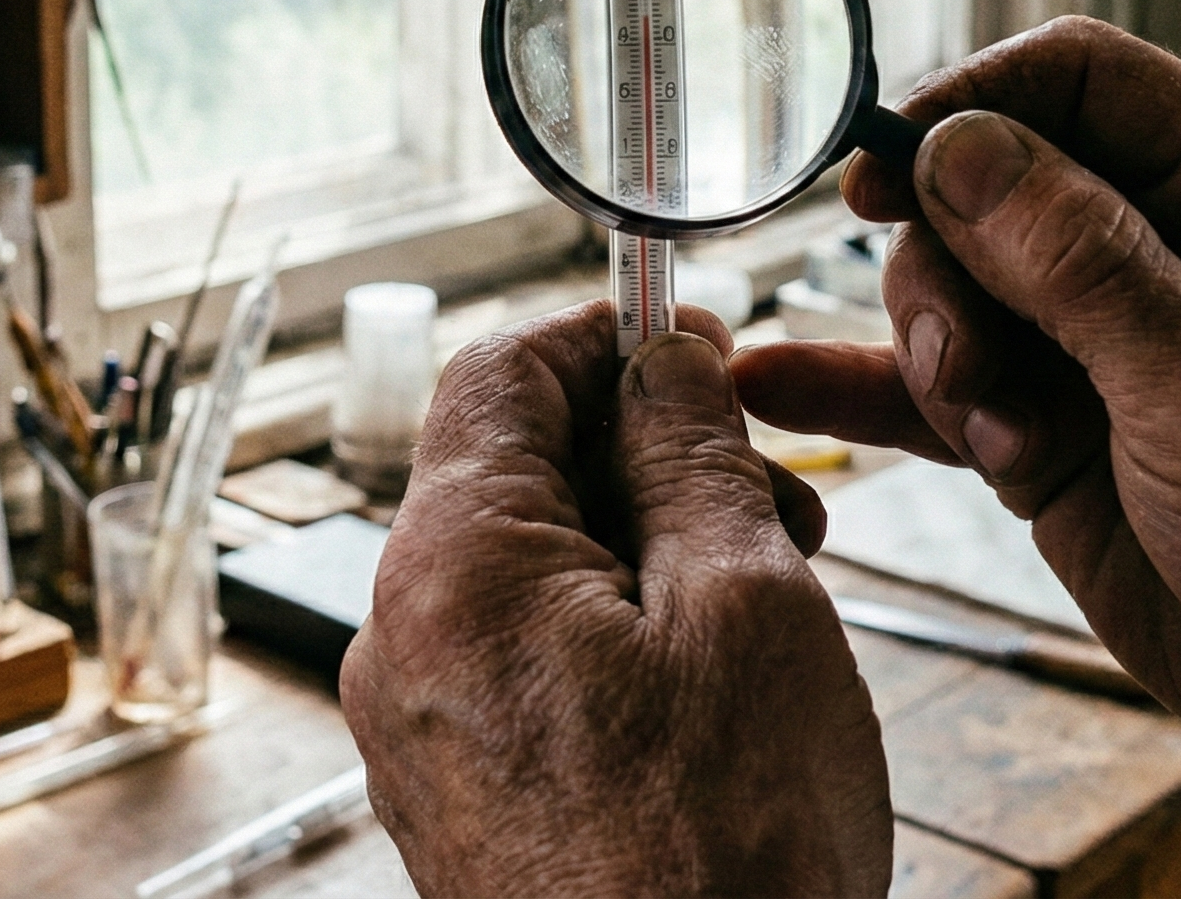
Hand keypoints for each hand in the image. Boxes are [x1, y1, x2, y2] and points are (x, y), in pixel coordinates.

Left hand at [342, 302, 892, 897]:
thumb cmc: (724, 861)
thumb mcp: (747, 608)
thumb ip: (694, 455)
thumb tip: (664, 361)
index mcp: (451, 568)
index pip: (497, 371)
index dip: (608, 336)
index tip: (699, 342)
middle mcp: (403, 642)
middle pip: (509, 469)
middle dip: (644, 452)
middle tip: (777, 491)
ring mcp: (421, 729)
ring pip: (527, 568)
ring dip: (644, 545)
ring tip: (769, 597)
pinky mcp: (459, 796)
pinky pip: (524, 659)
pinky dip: (613, 630)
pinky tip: (713, 679)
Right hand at [734, 18, 1180, 767]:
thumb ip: (1083, 263)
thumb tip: (958, 146)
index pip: (1083, 79)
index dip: (975, 102)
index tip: (883, 168)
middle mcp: (1166, 249)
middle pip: (990, 181)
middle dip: (949, 264)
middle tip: (969, 360)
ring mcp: (1101, 341)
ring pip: (954, 282)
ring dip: (942, 354)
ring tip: (1005, 440)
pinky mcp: (1053, 427)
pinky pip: (937, 383)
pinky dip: (868, 386)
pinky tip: (776, 385)